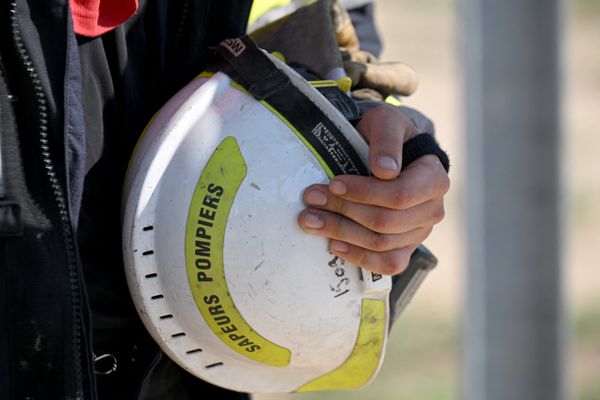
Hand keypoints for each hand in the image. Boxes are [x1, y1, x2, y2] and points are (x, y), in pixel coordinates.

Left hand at [298, 105, 449, 274]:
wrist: (388, 156)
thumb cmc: (387, 138)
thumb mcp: (386, 123)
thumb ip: (387, 141)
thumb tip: (385, 170)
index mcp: (434, 179)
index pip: (400, 195)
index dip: (364, 193)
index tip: (334, 184)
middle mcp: (432, 210)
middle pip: (386, 222)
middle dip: (343, 211)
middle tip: (311, 200)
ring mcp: (419, 233)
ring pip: (381, 244)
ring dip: (341, 233)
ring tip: (310, 220)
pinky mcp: (405, 248)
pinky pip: (387, 264)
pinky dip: (360, 257)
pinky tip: (334, 245)